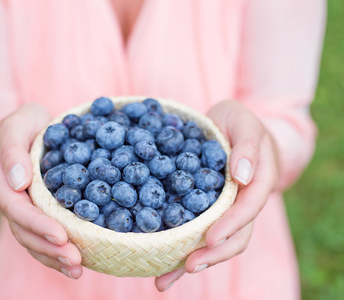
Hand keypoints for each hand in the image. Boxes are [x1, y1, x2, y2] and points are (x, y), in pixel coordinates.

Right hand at [0, 103, 82, 278]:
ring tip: (77, 269)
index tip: (61, 235)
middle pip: (23, 230)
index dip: (37, 222)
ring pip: (30, 239)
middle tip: (75, 259)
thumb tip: (19, 183)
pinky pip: (39, 237)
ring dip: (52, 257)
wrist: (19, 134)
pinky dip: (54, 253)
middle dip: (48, 247)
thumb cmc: (22, 124)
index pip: (16, 206)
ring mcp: (19, 209)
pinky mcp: (33, 214)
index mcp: (0, 177)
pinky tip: (73, 265)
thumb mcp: (17, 123)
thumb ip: (12, 149)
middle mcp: (8, 198)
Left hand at [155, 100, 278, 290]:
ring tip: (164, 280)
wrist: (229, 128)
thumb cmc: (238, 123)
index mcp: (257, 183)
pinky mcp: (207, 213)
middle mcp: (243, 203)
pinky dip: (180, 253)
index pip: (247, 209)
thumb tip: (242, 176)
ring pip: (216, 244)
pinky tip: (160, 268)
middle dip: (213, 254)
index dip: (230, 225)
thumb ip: (247, 147)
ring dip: (194, 263)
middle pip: (235, 237)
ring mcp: (225, 211)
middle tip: (188, 265)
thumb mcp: (243, 123)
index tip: (210, 238)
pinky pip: (197, 235)